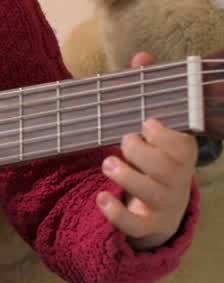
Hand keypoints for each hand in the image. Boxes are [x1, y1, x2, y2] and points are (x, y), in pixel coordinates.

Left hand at [96, 52, 197, 249]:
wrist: (160, 210)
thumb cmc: (154, 159)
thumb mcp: (153, 130)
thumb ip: (147, 93)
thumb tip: (142, 56)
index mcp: (181, 154)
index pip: (182, 145)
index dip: (164, 135)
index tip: (145, 124)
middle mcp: (177, 180)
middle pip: (165, 167)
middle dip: (141, 152)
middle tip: (123, 142)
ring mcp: (164, 204)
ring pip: (150, 192)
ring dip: (126, 176)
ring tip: (108, 163)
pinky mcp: (148, 225)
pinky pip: (136, 224)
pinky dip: (116, 213)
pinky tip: (100, 198)